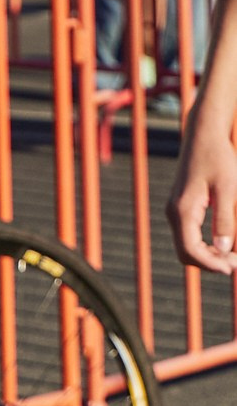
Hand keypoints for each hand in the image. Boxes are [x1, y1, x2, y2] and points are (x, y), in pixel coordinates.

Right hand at [172, 108, 236, 272]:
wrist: (203, 135)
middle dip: (211, 263)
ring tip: (235, 255)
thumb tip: (224, 248)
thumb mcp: (228, 189)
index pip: (190, 250)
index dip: (211, 265)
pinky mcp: (182, 207)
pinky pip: (189, 235)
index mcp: (183, 209)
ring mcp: (176, 210)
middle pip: (186, 253)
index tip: (234, 269)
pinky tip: (225, 242)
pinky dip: (206, 245)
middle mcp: (174, 212)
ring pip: (187, 246)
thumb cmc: (218, 158)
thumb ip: (225, 220)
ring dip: (210, 255)